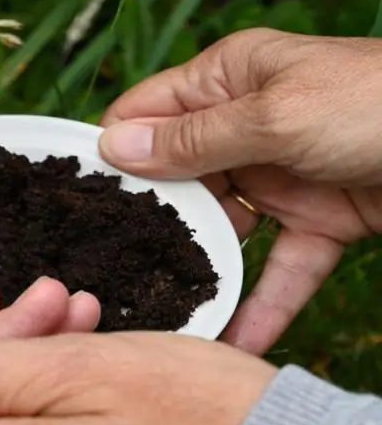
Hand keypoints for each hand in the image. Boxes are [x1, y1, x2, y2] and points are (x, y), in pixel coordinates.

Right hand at [98, 27, 381, 354]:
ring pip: (223, 231)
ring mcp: (281, 176)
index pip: (145, 114)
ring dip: (199, 270)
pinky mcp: (319, 222)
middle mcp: (245, 126)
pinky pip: (280, 268)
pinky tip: (237, 344)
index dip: (111, 154)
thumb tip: (113, 149)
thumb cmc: (377, 102)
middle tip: (105, 272)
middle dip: (148, 224)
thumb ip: (193, 140)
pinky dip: (263, 304)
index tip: (73, 204)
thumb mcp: (274, 115)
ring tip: (159, 314)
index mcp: (227, 80)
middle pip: (176, 180)